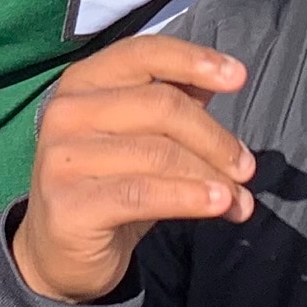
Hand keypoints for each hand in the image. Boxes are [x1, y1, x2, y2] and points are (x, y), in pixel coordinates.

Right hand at [7, 34, 256, 302]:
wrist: (59, 252)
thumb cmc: (109, 184)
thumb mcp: (140, 136)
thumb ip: (174, 102)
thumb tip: (226, 76)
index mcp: (82, 82)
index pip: (143, 53)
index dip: (193, 60)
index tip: (238, 77)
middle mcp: (66, 112)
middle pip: (161, 106)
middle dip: (215, 138)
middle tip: (247, 168)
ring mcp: (62, 158)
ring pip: (159, 153)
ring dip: (211, 176)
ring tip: (239, 199)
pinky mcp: (70, 204)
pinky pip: (144, 194)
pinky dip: (190, 198)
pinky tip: (219, 205)